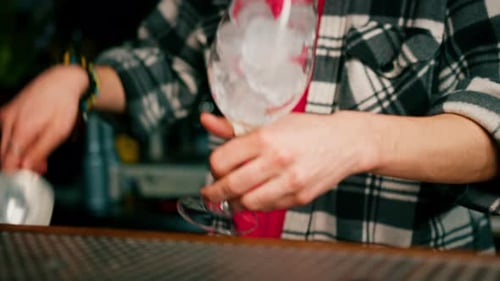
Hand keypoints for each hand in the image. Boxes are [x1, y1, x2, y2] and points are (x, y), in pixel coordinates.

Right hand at [0, 65, 87, 172]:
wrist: (60, 81)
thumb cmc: (62, 105)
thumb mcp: (58, 132)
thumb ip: (40, 150)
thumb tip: (25, 167)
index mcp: (21, 129)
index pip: (7, 160)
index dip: (17, 172)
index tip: (28, 177)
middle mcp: (7, 122)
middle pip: (4, 154)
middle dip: (20, 165)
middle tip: (41, 167)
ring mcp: (5, 116)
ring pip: (5, 145)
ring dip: (19, 154)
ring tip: (41, 157)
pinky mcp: (6, 112)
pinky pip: (6, 133)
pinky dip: (17, 143)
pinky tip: (34, 145)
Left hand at [200, 111, 378, 210]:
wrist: (345, 142)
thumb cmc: (307, 129)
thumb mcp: (270, 120)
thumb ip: (234, 126)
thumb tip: (205, 121)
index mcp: (266, 137)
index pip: (221, 160)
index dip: (212, 166)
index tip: (214, 168)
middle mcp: (277, 160)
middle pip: (230, 185)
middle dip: (213, 192)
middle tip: (209, 192)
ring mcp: (290, 182)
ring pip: (246, 203)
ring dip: (233, 201)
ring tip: (232, 195)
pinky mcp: (299, 198)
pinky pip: (267, 208)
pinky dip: (256, 204)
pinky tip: (255, 195)